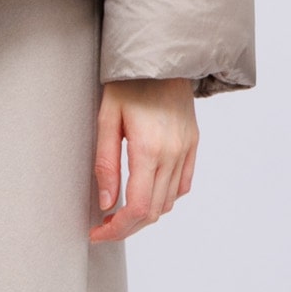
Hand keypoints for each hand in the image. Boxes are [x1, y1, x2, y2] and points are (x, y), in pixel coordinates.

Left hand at [90, 78, 197, 242]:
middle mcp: (173, 154)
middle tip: (104, 227)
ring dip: (145, 215)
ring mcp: (186, 150)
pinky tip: (145, 193)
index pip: (136, 208)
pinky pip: (183, 185)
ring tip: (120, 211)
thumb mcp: (106, 119)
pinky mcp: (193, 144)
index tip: (97, 233)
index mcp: (148, 149)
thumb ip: (105, 164)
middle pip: (153, 212)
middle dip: (127, 228)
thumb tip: (106, 203)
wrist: (160, 57)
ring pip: (169, 202)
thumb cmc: (127, 84)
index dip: (116, 229)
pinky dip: (164, 198)